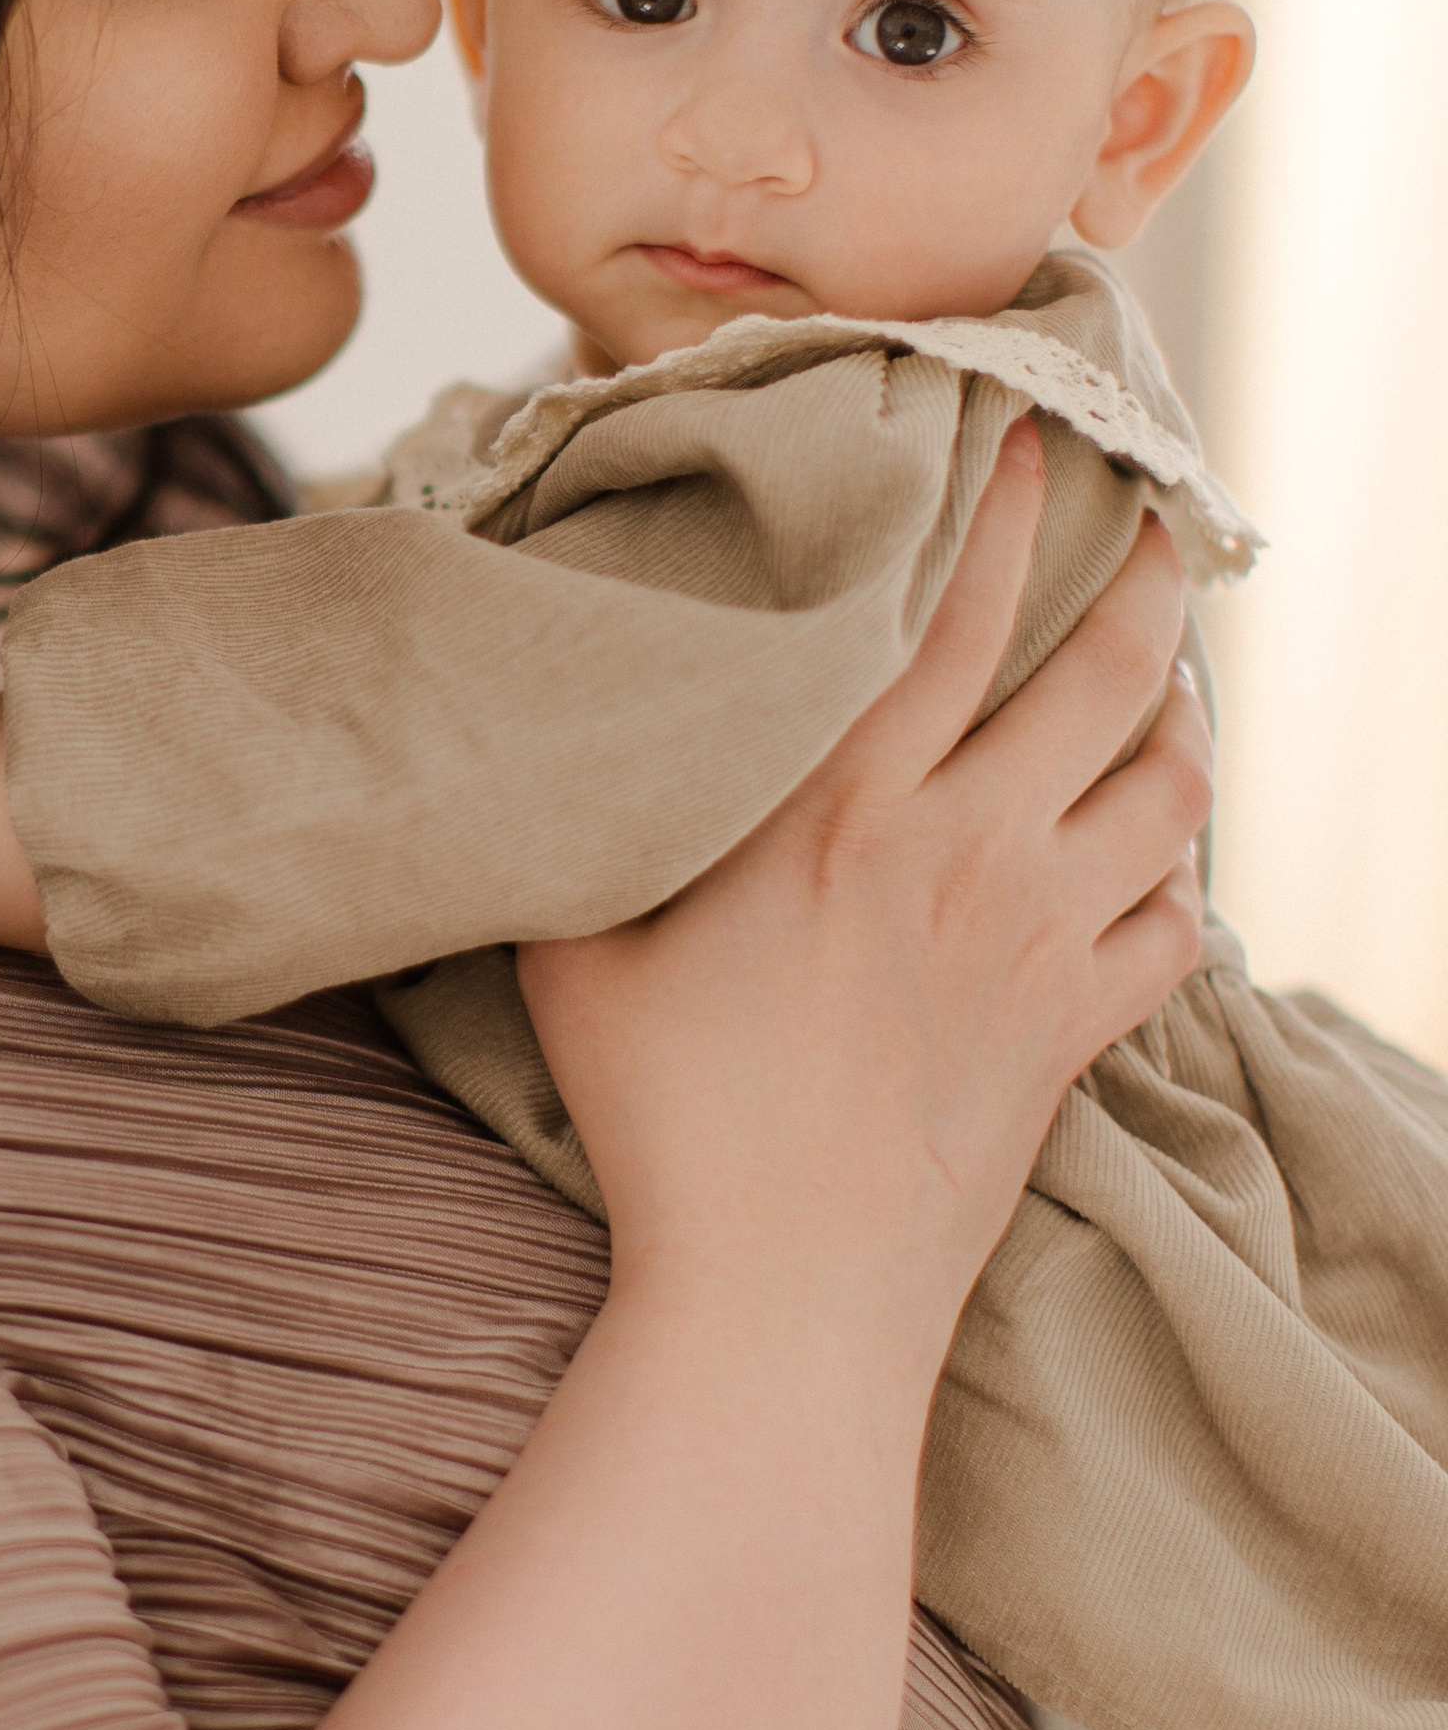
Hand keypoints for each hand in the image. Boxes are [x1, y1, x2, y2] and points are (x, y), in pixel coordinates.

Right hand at [520, 423, 1210, 1380]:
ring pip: (1169, 789)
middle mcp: (970, 853)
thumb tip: (548, 733)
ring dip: (1181, 718)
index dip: (1002, 510)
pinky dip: (1182, 876)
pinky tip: (1154, 855)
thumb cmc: (665, 1122)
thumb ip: (589, 827)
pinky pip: (1179, 924)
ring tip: (1170, 675)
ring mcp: (1041, 942)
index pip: (952, 613)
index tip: (1025, 435)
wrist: (784, 1295)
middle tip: (1153, 520)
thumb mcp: (579, 949)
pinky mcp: (1079, 1031)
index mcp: (845, 810)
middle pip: (1104, 674)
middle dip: (1143, 577)